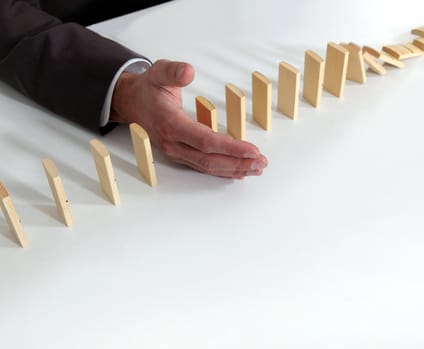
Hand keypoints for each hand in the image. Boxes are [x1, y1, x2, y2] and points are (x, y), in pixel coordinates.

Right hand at [110, 59, 267, 178]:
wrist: (130, 102)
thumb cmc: (148, 89)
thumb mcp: (158, 72)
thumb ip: (173, 71)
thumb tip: (188, 71)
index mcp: (171, 124)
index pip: (206, 141)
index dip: (230, 148)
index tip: (252, 150)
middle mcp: (173, 143)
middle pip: (210, 160)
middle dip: (238, 163)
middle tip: (261, 163)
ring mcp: (176, 152)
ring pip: (208, 167)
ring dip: (234, 169)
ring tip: (256, 169)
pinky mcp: (180, 154)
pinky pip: (203, 166)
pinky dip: (222, 171)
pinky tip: (238, 172)